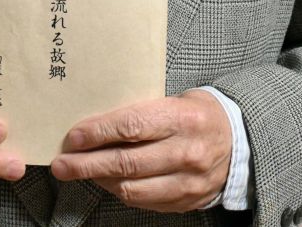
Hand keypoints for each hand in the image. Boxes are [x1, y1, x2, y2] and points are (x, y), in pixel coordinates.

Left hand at [50, 90, 230, 211]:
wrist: (239, 141)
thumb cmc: (197, 113)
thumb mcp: (176, 100)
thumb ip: (143, 111)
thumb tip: (96, 121)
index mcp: (182, 118)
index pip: (132, 126)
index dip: (98, 133)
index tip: (72, 137)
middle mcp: (186, 152)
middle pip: (127, 162)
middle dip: (87, 163)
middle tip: (61, 164)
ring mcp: (188, 182)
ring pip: (132, 187)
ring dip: (99, 180)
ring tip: (78, 171)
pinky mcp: (186, 202)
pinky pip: (144, 202)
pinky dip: (120, 192)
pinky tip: (105, 181)